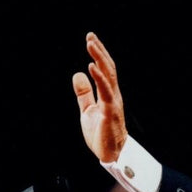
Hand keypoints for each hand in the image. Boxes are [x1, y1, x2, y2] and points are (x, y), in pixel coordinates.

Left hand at [72, 32, 127, 161]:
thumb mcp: (88, 110)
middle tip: (90, 36)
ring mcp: (113, 102)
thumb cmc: (102, 134)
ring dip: (100, 59)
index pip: (105, 70)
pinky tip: (91, 67)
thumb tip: (78, 75)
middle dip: (99, 51)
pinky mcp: (110, 111)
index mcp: (108, 94)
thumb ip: (84, 93)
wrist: (111, 155)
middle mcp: (113, 95)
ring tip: (91, 45)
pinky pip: (106, 91)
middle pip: (108, 68)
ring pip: (109, 75)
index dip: (98, 54)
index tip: (90, 39)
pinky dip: (99, 78)